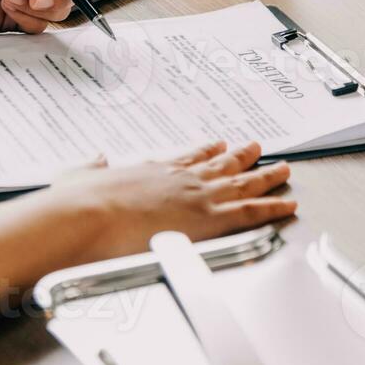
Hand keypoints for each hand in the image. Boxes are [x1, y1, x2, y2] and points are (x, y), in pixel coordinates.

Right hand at [48, 141, 295, 259]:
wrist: (86, 216)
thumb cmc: (77, 204)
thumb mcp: (77, 176)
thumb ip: (89, 168)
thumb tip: (95, 159)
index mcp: (149, 170)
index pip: (186, 158)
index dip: (205, 151)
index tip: (218, 144)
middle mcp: (178, 178)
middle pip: (220, 165)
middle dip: (241, 157)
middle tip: (257, 148)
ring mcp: (196, 197)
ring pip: (243, 184)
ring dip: (265, 176)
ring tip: (284, 170)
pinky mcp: (208, 220)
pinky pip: (251, 212)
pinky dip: (272, 207)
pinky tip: (287, 204)